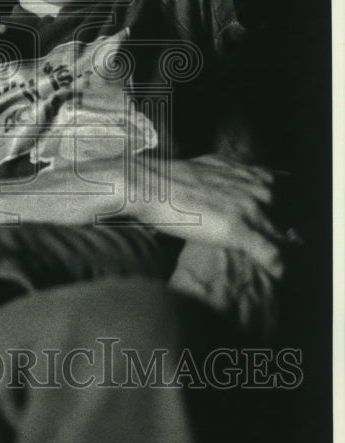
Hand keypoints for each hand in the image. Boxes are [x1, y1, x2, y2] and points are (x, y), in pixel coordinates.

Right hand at [143, 154, 292, 274]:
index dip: (284, 212)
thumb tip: (235, 182)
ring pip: (286, 237)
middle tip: (276, 247)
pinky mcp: (239, 230)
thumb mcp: (211, 167)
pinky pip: (272, 255)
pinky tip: (277, 275)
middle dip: (287, 232)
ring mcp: (250, 209)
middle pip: (291, 217)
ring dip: (285, 251)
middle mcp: (258, 189)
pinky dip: (278, 267)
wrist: (151, 185)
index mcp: (252, 174)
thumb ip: (232, 176)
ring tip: (276, 265)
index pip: (286, 193)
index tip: (277, 226)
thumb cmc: (173, 179)